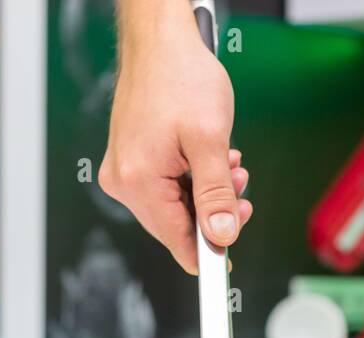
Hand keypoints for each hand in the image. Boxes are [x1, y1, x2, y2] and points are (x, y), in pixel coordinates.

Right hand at [99, 0, 252, 273]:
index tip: (229, 270)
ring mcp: (125, 171)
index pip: (177, 242)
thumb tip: (221, 235)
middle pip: (178, 227)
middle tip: (239, 186)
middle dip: (215, 213)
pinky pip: (168, 188)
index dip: (209, 257)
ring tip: (228, 165)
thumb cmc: (181, 78)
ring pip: (177, 207)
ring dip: (209, 194)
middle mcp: (124, 181)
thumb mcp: (210, 140)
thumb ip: (216, 194)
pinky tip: (212, 160)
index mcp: (138, 181)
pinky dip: (195, 180)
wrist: (161, 40)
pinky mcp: (132, 161)